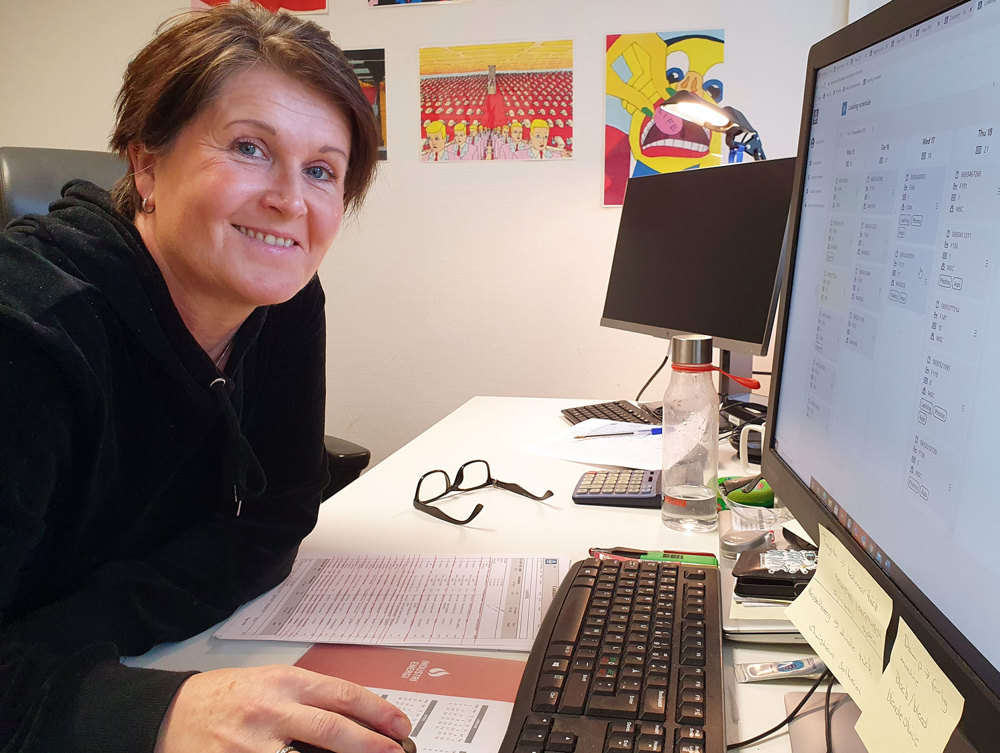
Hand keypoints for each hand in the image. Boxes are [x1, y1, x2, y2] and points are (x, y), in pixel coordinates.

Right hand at [154, 665, 411, 752]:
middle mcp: (269, 710)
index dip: (376, 712)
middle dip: (371, 745)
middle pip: (333, 730)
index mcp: (282, 681)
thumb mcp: (268, 685)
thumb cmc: (223, 698)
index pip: (341, 695)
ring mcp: (249, 745)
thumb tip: (355, 722)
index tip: (399, 725)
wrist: (167, 713)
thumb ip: (307, 700)